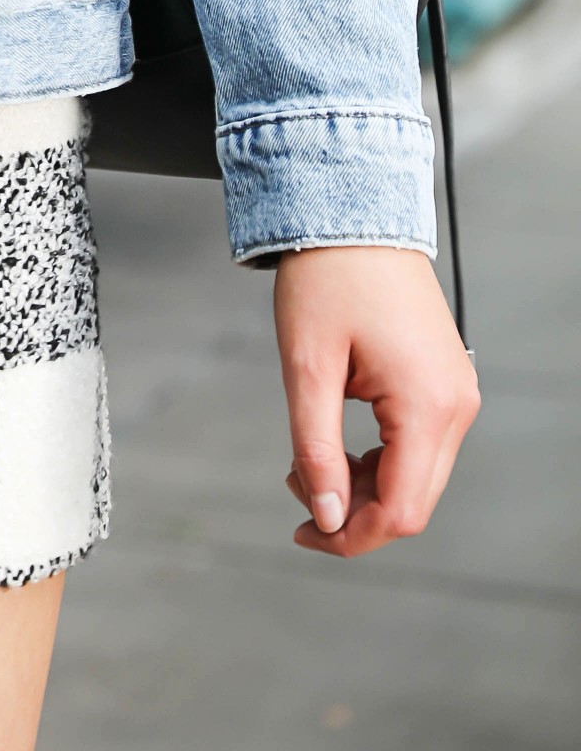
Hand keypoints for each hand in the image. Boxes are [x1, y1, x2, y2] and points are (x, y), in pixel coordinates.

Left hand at [275, 243, 478, 559]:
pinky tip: (336, 443)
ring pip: (416, 478)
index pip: (402, 511)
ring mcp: (456, 395)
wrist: (354, 214)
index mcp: (428, 406)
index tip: (303, 533)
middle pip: (414, 501)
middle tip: (294, 485)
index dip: (352, 536)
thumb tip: (325, 518)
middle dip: (353, 512)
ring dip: (363, 486)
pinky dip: (377, 459)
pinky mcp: (445, 384)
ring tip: (306, 460)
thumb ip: (317, 449)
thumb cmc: (327, 280)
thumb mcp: (307, 368)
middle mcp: (457, 407)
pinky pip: (418, 446)